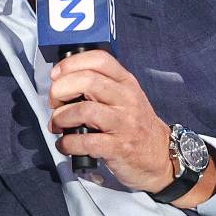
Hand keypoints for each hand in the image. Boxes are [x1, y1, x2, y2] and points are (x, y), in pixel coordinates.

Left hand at [48, 50, 174, 192]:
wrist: (161, 156)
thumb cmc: (136, 125)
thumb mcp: (126, 97)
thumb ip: (101, 86)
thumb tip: (63, 83)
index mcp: (126, 82)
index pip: (99, 59)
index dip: (71, 63)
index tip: (56, 75)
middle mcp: (127, 98)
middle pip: (87, 81)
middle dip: (61, 90)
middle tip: (54, 102)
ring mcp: (124, 123)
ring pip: (84, 110)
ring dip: (61, 117)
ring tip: (57, 125)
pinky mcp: (119, 147)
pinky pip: (86, 141)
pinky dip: (68, 143)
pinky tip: (65, 145)